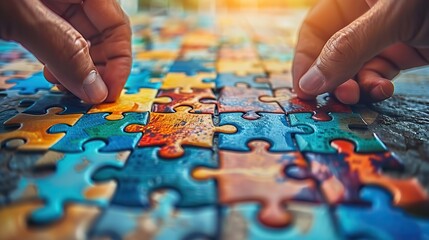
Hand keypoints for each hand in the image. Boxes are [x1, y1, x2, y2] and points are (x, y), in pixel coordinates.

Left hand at [0, 0, 131, 103]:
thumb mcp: (22, 15)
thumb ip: (61, 49)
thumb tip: (96, 90)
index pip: (117, 25)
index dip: (118, 62)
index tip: (109, 92)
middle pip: (103, 36)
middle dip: (98, 70)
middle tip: (87, 96)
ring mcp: (53, 6)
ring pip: (81, 43)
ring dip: (78, 71)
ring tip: (67, 88)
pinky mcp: (36, 17)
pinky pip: (59, 43)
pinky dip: (60, 63)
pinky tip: (53, 75)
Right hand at [293, 0, 428, 103]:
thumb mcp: (391, 17)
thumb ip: (349, 48)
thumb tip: (309, 84)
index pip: (315, 29)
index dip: (305, 59)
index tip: (304, 89)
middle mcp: (362, 17)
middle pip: (331, 54)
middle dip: (332, 79)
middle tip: (337, 96)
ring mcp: (382, 36)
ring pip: (354, 70)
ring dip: (353, 87)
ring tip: (357, 96)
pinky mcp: (401, 52)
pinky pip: (377, 74)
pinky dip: (376, 87)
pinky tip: (382, 90)